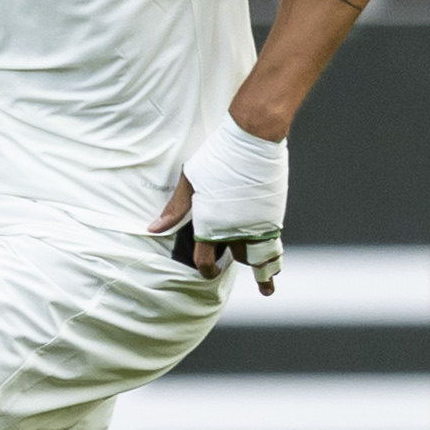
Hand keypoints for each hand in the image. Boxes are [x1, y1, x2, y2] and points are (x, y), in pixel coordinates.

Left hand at [166, 113, 287, 293]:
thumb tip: (154, 228)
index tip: (207, 272)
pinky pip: (274, 243)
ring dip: (264, 273)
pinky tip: (275, 261)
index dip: (204, 270)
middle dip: (233, 263)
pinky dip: (274, 255)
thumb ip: (175, 209)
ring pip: (261, 258)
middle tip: (230, 270)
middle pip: (236, 259)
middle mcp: (235, 232)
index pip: (204, 260)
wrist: (253, 141)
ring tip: (267, 288)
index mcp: (210, 226)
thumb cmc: (217, 157)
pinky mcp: (274, 216)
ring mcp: (258, 226)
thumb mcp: (189, 181)